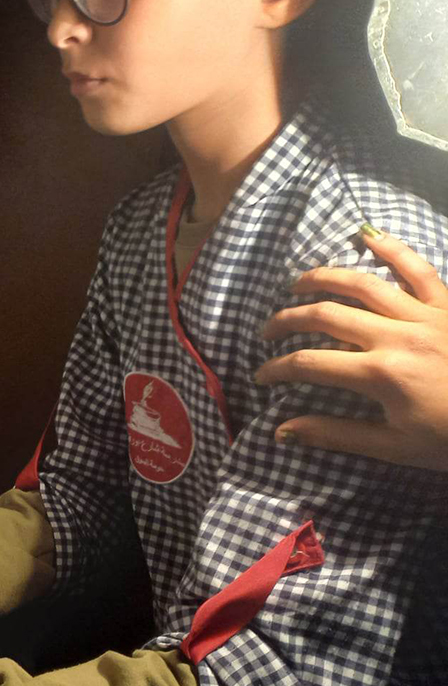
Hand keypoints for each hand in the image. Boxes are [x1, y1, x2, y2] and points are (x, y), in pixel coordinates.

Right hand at [257, 226, 447, 470]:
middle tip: (267, 331)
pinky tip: (366, 237)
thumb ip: (335, 434)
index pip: (309, 364)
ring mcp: (424, 315)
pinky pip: (417, 268)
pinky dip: (391, 249)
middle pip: (325, 316)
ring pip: (361, 284)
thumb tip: (281, 431)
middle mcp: (397, 336)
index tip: (261, 376)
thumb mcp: (394, 448)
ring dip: (321, 279)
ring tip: (296, 285)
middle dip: (286, 321)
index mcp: (381, 374)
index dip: (277, 369)